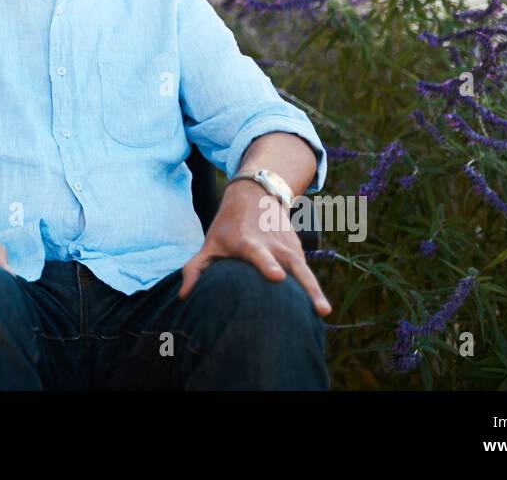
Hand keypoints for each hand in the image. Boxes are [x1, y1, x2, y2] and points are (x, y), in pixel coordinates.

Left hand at [177, 180, 331, 315]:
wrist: (256, 194)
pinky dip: (312, 289)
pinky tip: (317, 309)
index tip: (277, 277)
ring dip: (315, 291)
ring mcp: (288, 247)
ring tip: (324, 312)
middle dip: (305, 285)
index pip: (259, 254)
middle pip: (292, 265)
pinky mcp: (298, 251)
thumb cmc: (228, 226)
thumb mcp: (210, 243)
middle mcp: (273, 244)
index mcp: (248, 243)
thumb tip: (183, 296)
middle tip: (317, 307)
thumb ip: (195, 269)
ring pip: (305, 270)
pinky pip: (306, 272)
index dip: (267, 264)